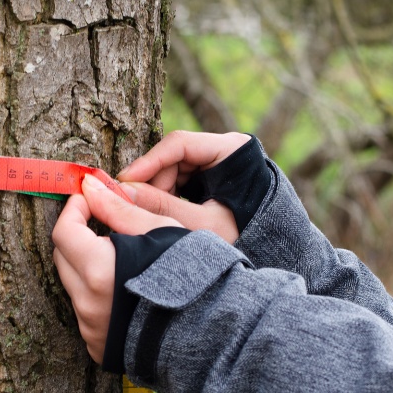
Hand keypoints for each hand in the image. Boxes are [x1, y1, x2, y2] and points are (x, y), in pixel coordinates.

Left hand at [52, 174, 182, 362]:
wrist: (214, 330)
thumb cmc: (193, 275)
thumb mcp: (160, 231)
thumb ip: (118, 209)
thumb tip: (90, 187)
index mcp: (99, 272)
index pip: (64, 232)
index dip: (75, 209)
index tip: (90, 199)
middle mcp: (88, 304)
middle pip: (63, 258)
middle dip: (77, 236)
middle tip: (102, 224)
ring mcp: (91, 329)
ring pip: (74, 286)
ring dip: (87, 267)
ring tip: (121, 259)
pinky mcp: (99, 346)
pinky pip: (86, 313)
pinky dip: (97, 296)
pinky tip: (124, 289)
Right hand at [116, 131, 251, 243]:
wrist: (268, 249)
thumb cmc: (245, 236)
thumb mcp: (203, 224)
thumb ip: (164, 207)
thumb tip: (124, 192)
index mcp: (231, 149)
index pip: (180, 143)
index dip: (149, 161)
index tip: (125, 180)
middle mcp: (221, 149)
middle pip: (172, 158)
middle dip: (152, 183)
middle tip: (134, 205)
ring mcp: (213, 162)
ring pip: (170, 171)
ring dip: (157, 193)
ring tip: (153, 216)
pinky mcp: (206, 177)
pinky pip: (176, 181)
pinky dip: (165, 197)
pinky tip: (161, 214)